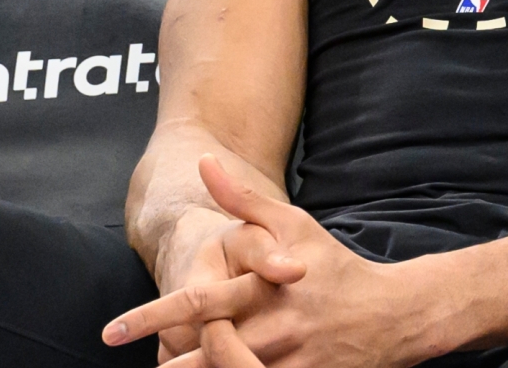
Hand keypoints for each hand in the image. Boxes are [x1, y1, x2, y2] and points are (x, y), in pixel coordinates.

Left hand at [106, 157, 443, 367]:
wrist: (393, 316)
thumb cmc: (335, 266)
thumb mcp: (293, 225)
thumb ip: (242, 198)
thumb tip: (203, 160)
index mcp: (262, 290)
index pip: (196, 305)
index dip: (150, 318)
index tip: (113, 330)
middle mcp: (271, 331)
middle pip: (204, 358)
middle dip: (168, 367)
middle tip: (140, 366)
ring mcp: (287, 365)